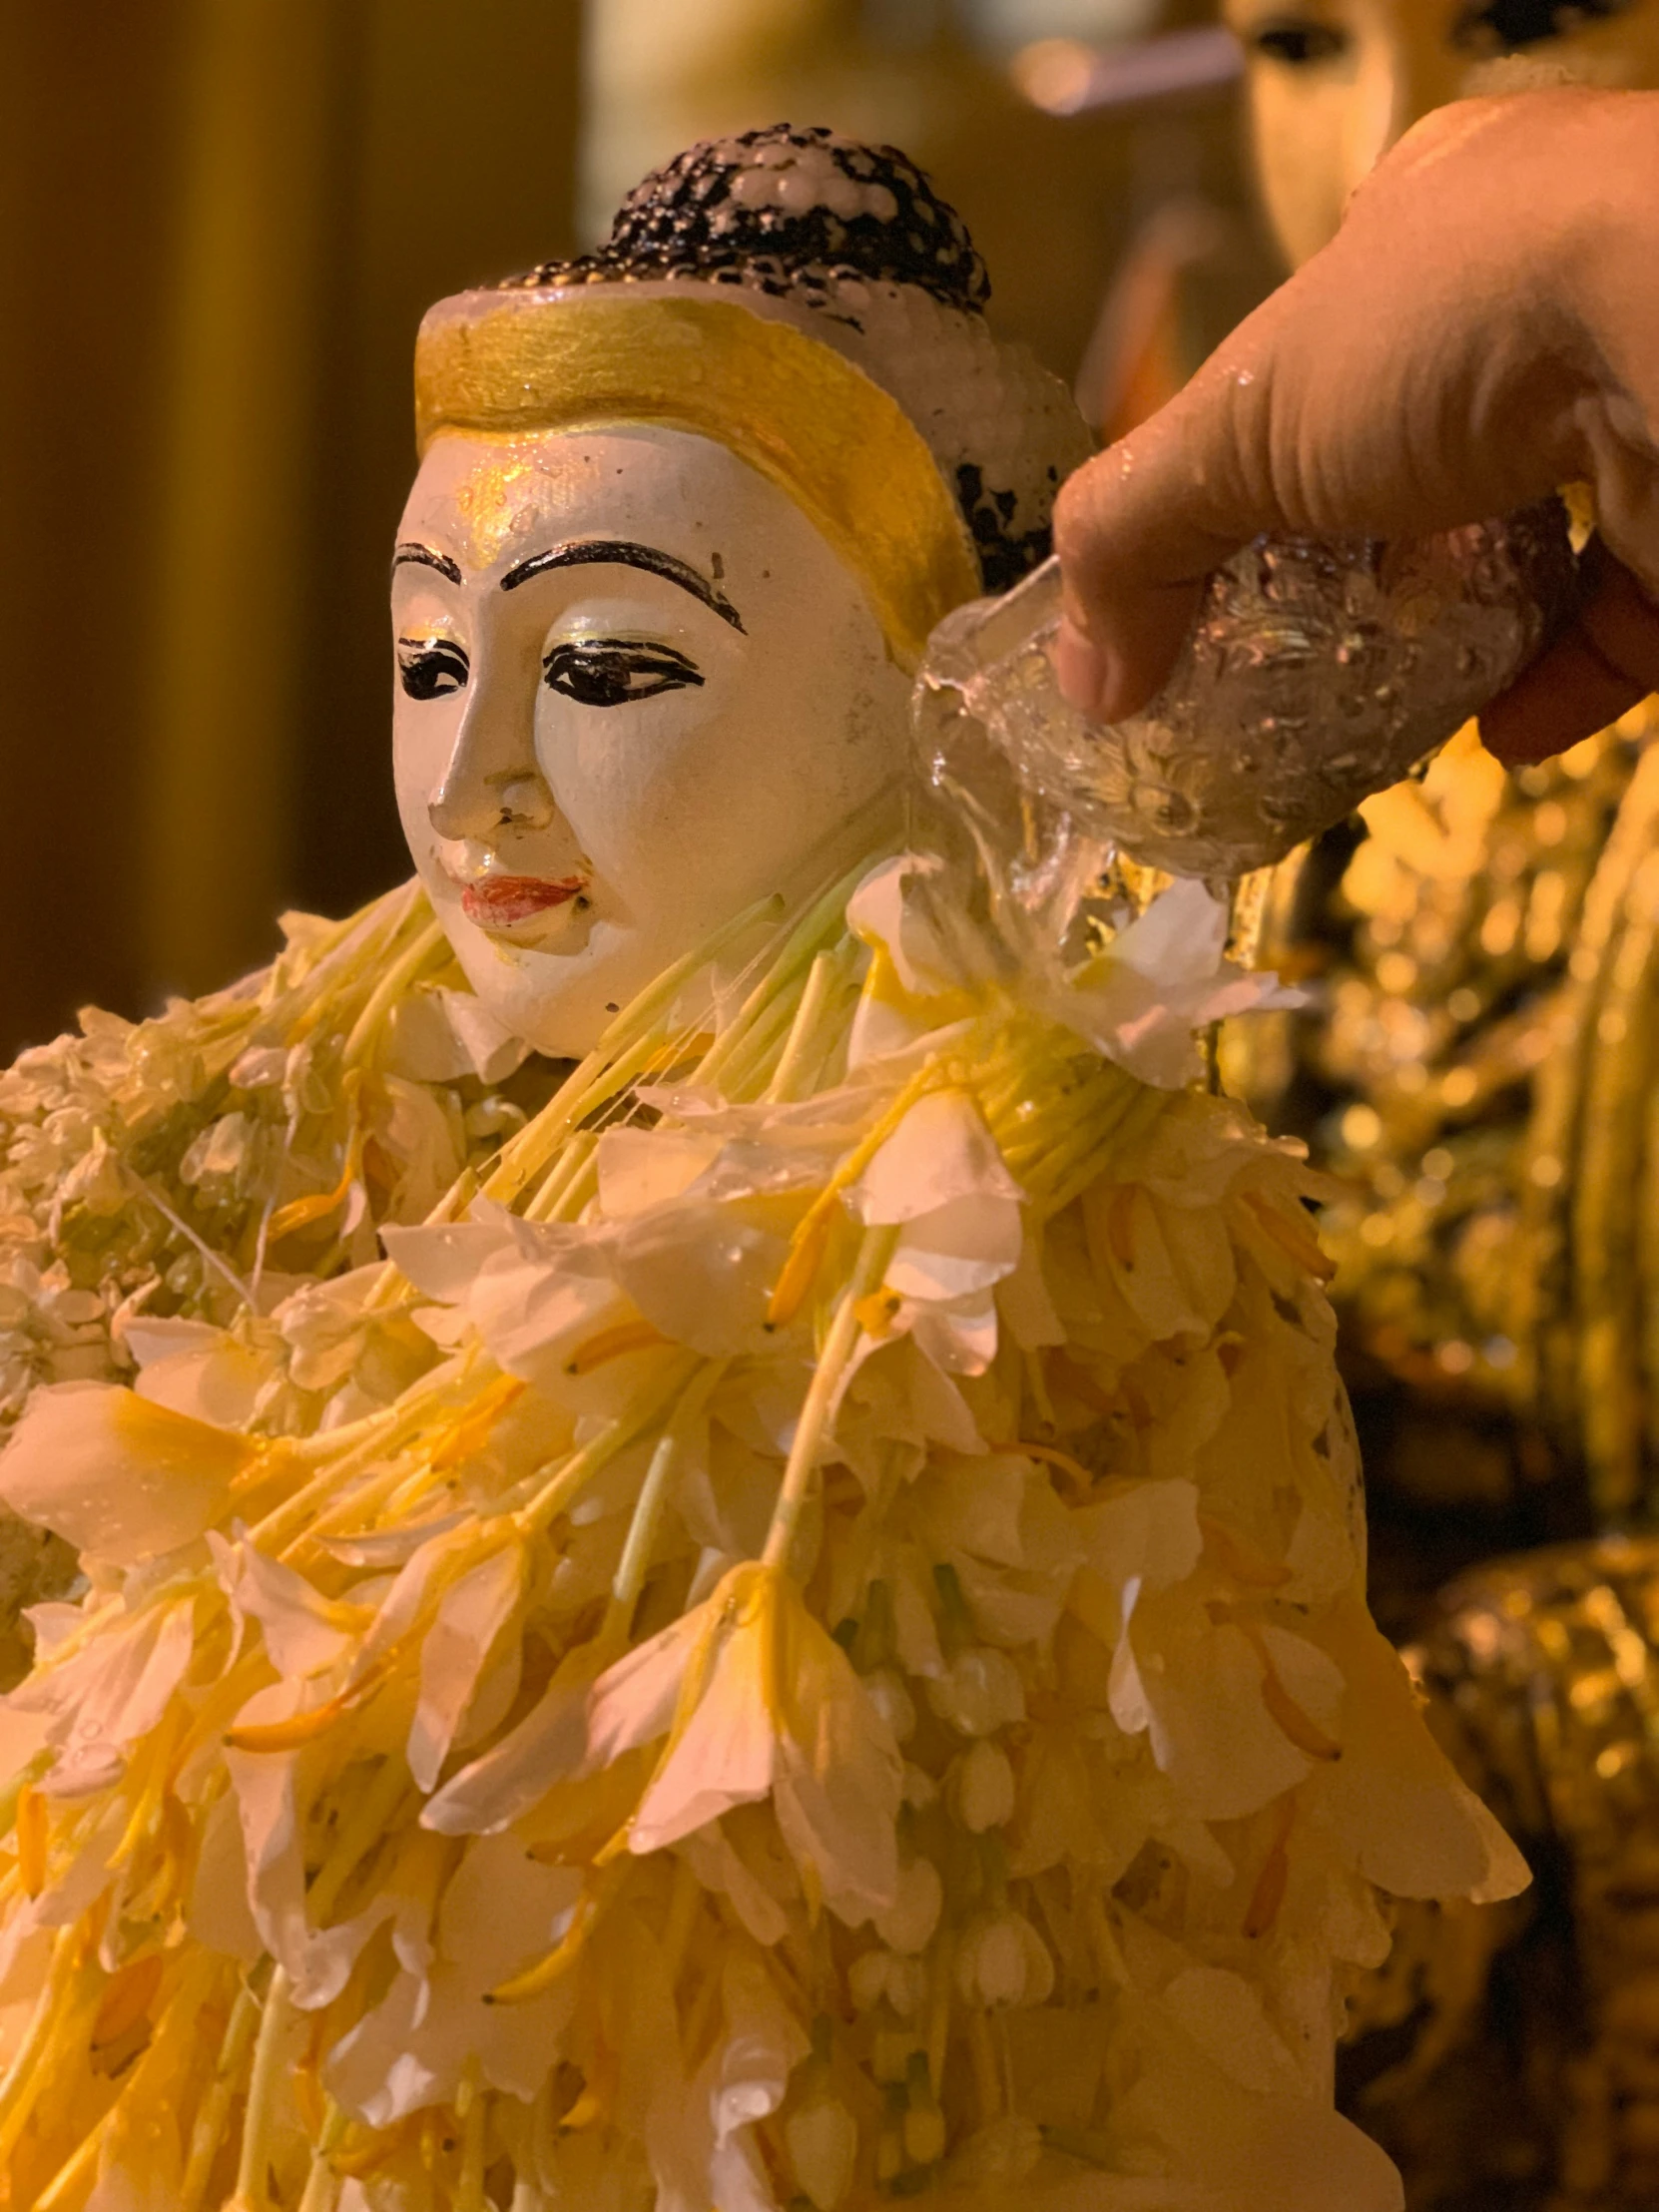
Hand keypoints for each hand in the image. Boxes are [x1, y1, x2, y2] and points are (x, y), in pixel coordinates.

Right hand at [1052, 88, 1658, 764]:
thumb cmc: (1456, 330)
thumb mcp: (1240, 418)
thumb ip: (1136, 541)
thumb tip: (1083, 685)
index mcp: (1434, 225)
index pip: (1326, 340)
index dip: (1262, 448)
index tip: (1214, 559)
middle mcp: (1548, 290)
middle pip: (1420, 456)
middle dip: (1352, 567)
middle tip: (1285, 662)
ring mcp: (1637, 393)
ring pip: (1528, 538)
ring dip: (1451, 636)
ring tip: (1377, 716)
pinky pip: (1621, 612)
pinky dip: (1556, 681)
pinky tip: (1500, 733)